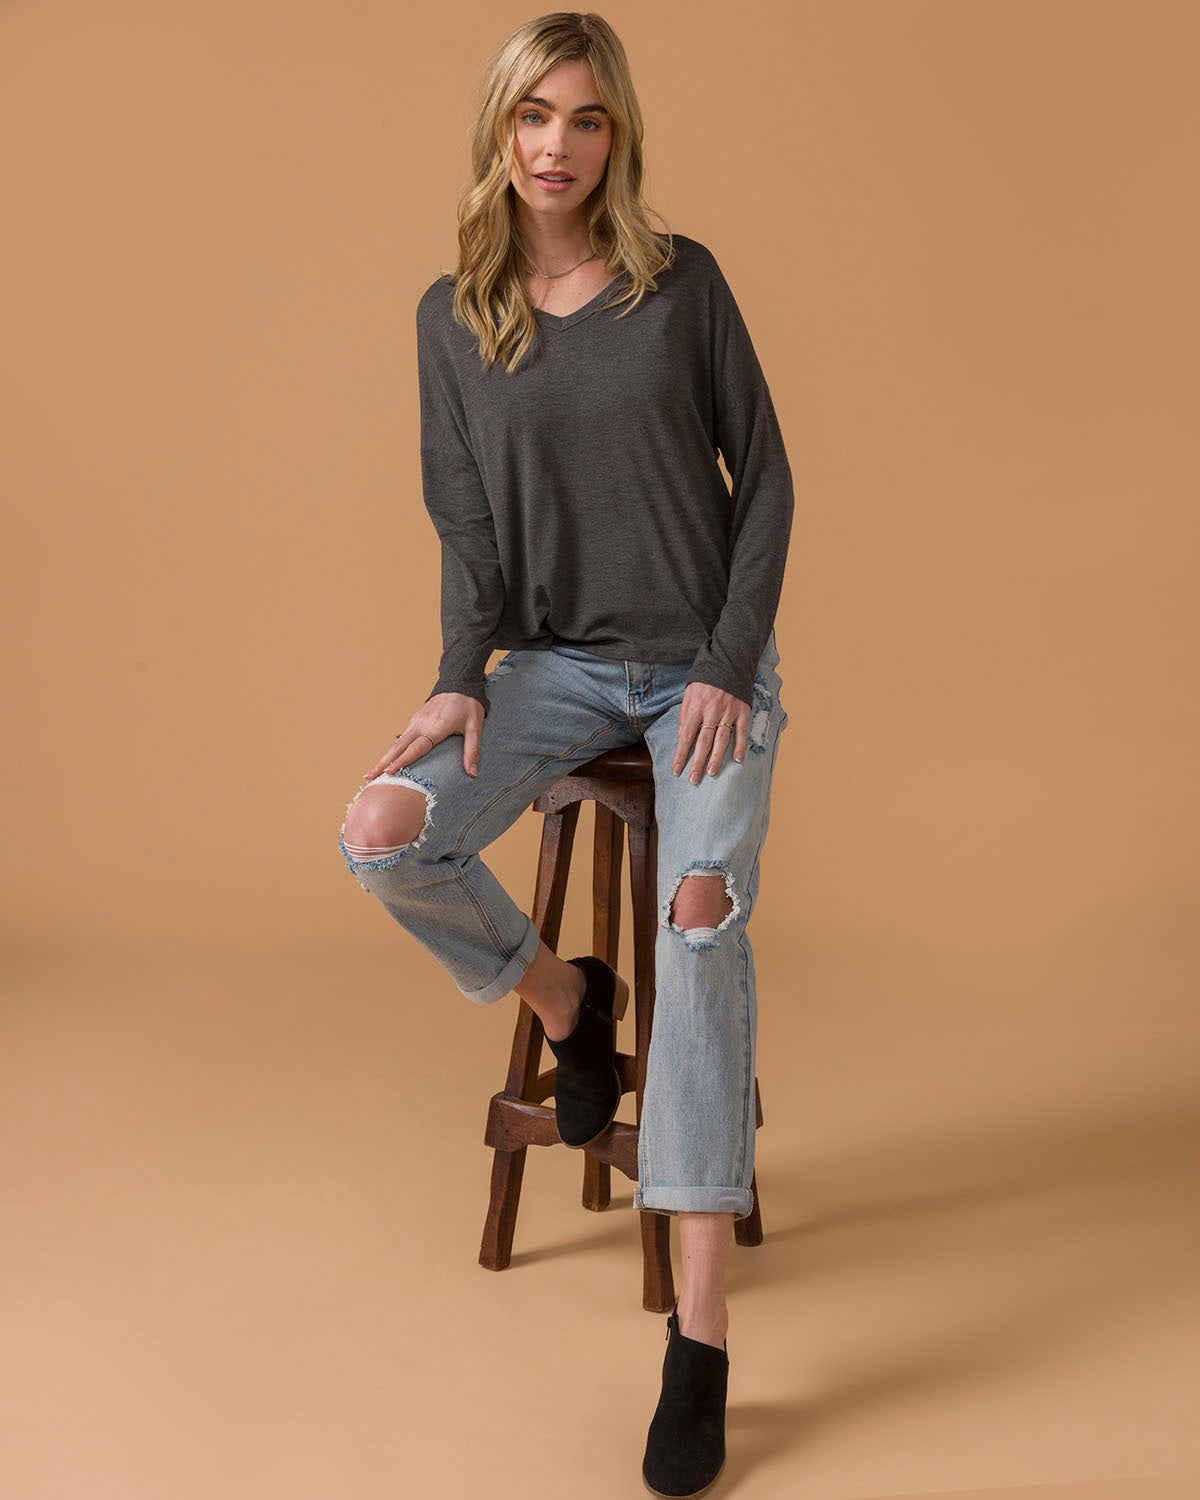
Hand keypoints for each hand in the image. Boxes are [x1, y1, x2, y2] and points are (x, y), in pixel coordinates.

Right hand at [362, 692, 483, 781]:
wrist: (460, 682)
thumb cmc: (469, 705)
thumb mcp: (475, 728)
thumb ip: (472, 751)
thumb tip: (472, 774)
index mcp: (435, 728)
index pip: (416, 748)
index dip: (402, 761)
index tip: (389, 773)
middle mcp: (421, 724)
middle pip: (398, 747)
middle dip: (382, 763)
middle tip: (368, 777)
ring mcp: (416, 721)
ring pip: (397, 743)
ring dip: (384, 758)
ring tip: (372, 773)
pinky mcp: (416, 720)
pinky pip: (402, 738)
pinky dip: (393, 750)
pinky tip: (388, 760)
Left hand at [672, 683, 749, 781]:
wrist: (728, 662)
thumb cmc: (705, 681)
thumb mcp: (689, 694)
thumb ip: (685, 715)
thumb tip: (681, 736)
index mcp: (696, 707)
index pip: (686, 736)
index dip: (681, 754)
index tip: (676, 770)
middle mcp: (712, 711)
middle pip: (703, 741)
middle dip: (697, 762)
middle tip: (693, 779)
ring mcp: (728, 712)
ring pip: (722, 739)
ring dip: (716, 758)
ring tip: (711, 773)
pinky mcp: (742, 711)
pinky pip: (741, 731)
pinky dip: (740, 746)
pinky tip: (737, 759)